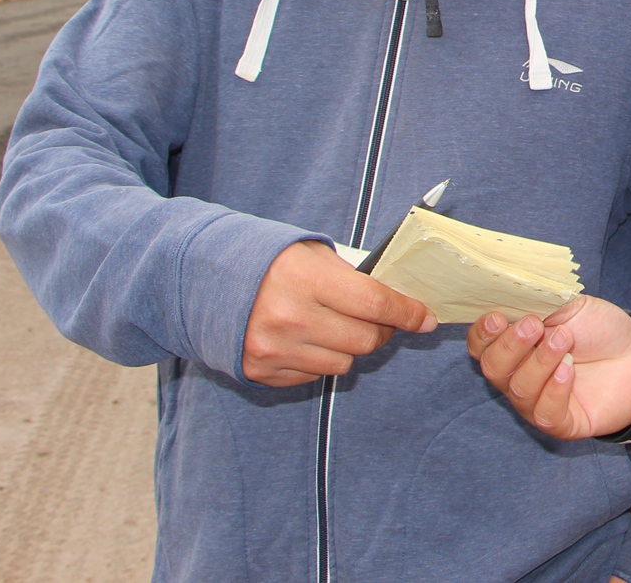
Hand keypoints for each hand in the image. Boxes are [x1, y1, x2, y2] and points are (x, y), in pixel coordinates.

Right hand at [242, 241, 436, 385]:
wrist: (204, 279)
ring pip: (343, 364)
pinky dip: (319, 361)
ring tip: (335, 326)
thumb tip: (399, 299)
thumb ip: (352, 277)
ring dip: (349, 348)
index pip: (375, 304)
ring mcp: (274, 349)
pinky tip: (307, 339)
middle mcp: (290, 318)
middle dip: (382, 330)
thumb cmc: (270, 261)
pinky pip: (313, 377)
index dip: (408, 313)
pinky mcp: (260, 372)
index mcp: (306, 278)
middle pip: (364, 340)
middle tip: (381, 320)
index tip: (426, 318)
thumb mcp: (311, 253)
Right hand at [467, 296, 630, 438]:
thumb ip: (538, 302)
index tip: (498, 318)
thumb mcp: (568, 305)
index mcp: (514, 346)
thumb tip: (510, 295)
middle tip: (536, 325)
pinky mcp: (562, 423)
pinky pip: (545, 413)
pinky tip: (569, 370)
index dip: (483, 334)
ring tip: (565, 340)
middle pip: (493, 369)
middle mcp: (518, 376)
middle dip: (511, 345)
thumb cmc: (598, 329)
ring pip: (519, 390)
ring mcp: (537, 402)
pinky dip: (554, 390)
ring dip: (540, 362)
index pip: (481, 346)